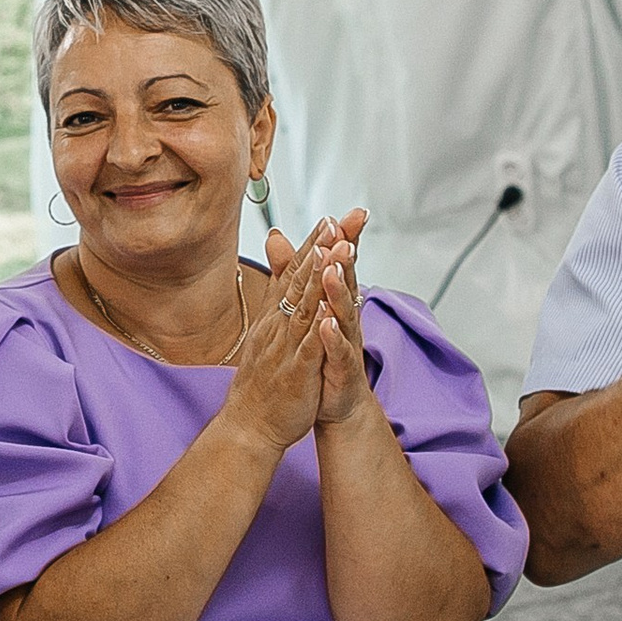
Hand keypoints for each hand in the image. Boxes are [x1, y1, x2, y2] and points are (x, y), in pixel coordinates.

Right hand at [222, 233, 333, 458]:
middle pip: (301, 282)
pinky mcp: (296, 373)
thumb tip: (281, 283)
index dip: (313, 246)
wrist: (249, 424)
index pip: (296, 274)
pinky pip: (308, 348)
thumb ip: (279, 301)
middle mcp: (279, 326)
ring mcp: (286, 348)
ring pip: (305, 308)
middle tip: (336, 221)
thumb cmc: (264, 380)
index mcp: (276, 317)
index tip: (330, 218)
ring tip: (336, 251)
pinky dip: (319, 329)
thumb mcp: (270, 334)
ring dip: (321, 278)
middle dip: (320, 250)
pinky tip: (330, 311)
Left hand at [294, 210, 373, 426]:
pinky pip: (338, 352)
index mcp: (335, 303)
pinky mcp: (341, 370)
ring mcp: (345, 344)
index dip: (340, 243)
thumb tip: (275, 236)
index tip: (340, 216)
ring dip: (339, 291)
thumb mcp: (304, 308)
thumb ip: (292, 271)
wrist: (335, 404)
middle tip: (343, 234)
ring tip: (334, 270)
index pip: (338, 266)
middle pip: (346, 283)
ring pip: (344, 313)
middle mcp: (344, 319)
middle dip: (345, 258)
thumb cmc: (323, 354)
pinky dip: (333, 337)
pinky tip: (327, 323)